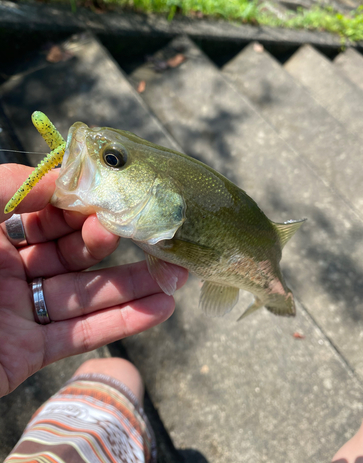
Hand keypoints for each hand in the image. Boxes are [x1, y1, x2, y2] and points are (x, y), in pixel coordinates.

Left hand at [0, 164, 187, 396]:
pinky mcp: (26, 353)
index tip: (117, 203)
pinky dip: (122, 324)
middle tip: (153, 237)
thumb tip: (66, 177)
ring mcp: (19, 312)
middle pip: (74, 254)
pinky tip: (160, 310)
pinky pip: (79, 336)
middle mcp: (7, 270)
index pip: (50, 215)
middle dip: (115, 246)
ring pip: (86, 294)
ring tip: (178, 276)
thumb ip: (11, 187)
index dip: (84, 209)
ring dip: (134, 286)